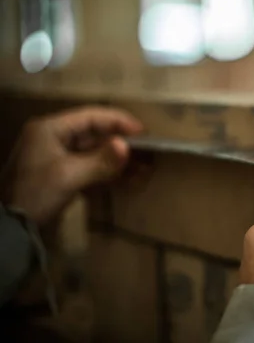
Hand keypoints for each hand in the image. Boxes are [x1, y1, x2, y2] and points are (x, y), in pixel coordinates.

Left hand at [1, 106, 142, 224]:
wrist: (11, 229)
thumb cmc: (36, 193)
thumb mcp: (69, 175)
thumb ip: (101, 160)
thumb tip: (127, 146)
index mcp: (51, 129)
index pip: (91, 116)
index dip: (119, 122)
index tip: (143, 133)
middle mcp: (54, 138)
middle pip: (95, 135)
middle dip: (122, 144)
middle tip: (148, 153)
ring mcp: (58, 158)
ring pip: (96, 153)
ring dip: (119, 162)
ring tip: (144, 170)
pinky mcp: (63, 177)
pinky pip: (91, 170)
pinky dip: (110, 175)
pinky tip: (129, 181)